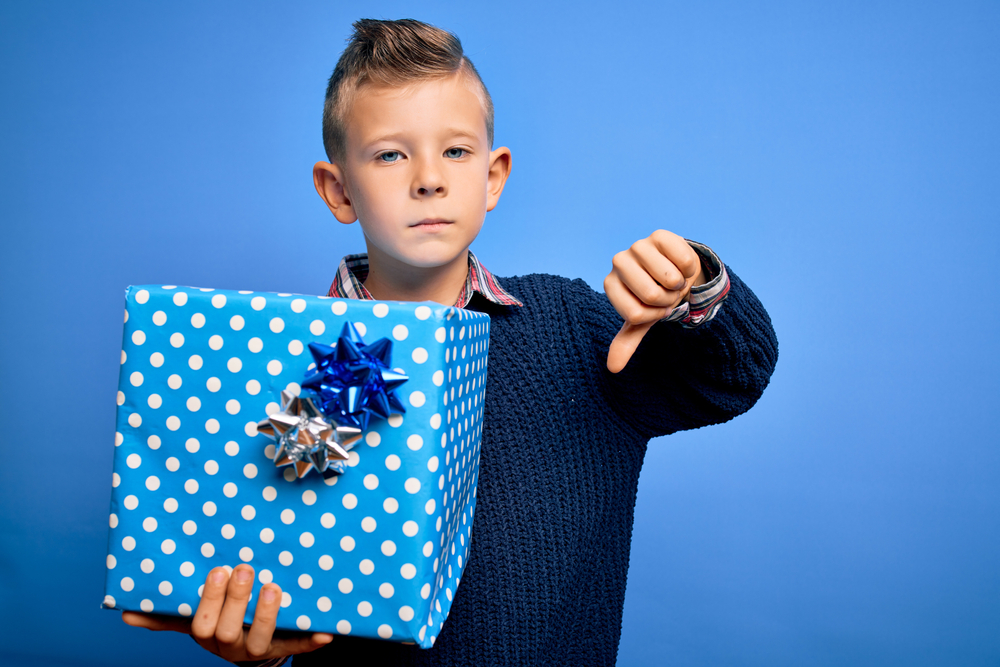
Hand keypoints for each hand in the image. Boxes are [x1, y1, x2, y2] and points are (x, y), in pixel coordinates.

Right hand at [122, 564, 332, 662]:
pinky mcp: (287, 647)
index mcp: (209, 634)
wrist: (253, 645)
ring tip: (274, 588)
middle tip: (244, 568)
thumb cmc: (220, 620)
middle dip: (236, 600)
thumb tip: (125, 613)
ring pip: (261, 640)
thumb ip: (166, 613)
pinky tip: (326, 632)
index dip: (210, 599)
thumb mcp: (193, 616)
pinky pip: (299, 646)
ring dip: (268, 615)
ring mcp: (261, 648)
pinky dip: (311, 640)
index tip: (218, 569)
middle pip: (229, 630)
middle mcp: (232, 645)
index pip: (202, 623)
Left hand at [604, 230, 705, 372]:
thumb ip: (627, 341)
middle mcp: (618, 262)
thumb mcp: (642, 319)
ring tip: (673, 280)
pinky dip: (689, 268)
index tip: (654, 308)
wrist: (673, 271)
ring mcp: (637, 246)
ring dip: (679, 285)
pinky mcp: (659, 235)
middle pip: (651, 295)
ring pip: (669, 278)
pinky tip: (680, 265)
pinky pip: (683, 260)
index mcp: (610, 285)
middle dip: (667, 300)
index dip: (653, 315)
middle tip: (666, 293)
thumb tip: (613, 368)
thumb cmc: (654, 296)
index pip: (635, 314)